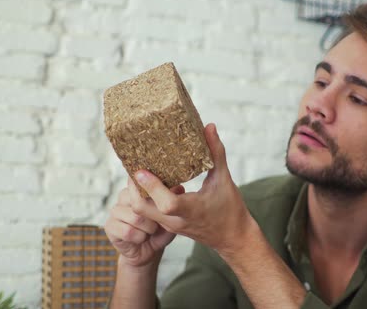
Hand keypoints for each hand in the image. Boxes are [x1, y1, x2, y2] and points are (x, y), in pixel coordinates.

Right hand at [104, 177, 184, 267]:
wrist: (149, 252)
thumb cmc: (160, 230)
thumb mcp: (171, 214)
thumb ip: (173, 200)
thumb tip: (180, 188)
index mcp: (138, 188)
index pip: (142, 183)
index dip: (153, 193)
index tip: (162, 203)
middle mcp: (123, 196)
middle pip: (139, 201)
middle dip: (154, 216)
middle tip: (157, 223)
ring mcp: (115, 210)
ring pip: (136, 217)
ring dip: (148, 229)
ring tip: (150, 231)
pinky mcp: (109, 226)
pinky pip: (128, 231)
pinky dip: (139, 238)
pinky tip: (140, 238)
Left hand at [133, 123, 255, 254]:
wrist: (233, 239)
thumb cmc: (231, 210)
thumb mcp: (225, 180)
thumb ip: (216, 153)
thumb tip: (209, 127)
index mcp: (191, 210)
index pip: (166, 203)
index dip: (152, 187)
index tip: (141, 170)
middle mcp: (176, 221)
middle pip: (142, 208)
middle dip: (133, 188)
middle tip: (133, 166)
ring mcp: (170, 225)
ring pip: (142, 212)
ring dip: (137, 193)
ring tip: (139, 172)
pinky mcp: (169, 226)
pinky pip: (150, 213)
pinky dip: (146, 199)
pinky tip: (151, 182)